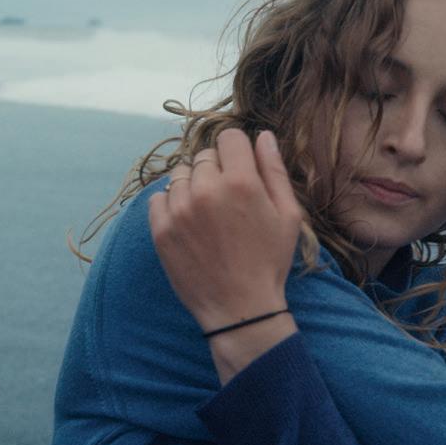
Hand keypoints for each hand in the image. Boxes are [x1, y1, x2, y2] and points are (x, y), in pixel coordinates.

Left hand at [147, 128, 303, 331]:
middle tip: (227, 199)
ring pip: (179, 174)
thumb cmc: (269, 262)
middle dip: (216, 169)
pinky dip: (171, 204)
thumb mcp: (288, 216)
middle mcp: (207, 190)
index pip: (229, 137)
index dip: (237, 150)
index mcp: (242, 182)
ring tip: (206, 213)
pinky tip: (188, 223)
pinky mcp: (160, 229)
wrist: (239, 308)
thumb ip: (274, 171)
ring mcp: (180, 210)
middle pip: (204, 155)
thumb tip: (263, 136)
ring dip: (192, 185)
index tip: (240, 169)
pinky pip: (158, 197)